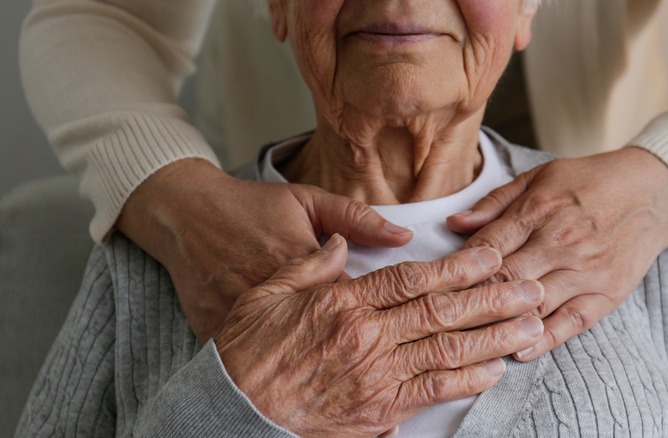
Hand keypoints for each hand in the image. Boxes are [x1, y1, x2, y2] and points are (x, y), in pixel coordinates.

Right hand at [117, 158, 412, 342]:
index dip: (377, 316)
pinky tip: (290, 373)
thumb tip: (404, 235)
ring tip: (332, 366)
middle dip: (353, 345)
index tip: (391, 323)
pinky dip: (270, 366)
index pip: (356, 300)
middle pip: (325, 332)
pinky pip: (249, 360)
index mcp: (306, 261)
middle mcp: (275, 292)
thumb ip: (357, 218)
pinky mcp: (216, 330)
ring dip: (315, 362)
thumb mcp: (308, 201)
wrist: (184, 214)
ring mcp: (242, 314)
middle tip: (366, 352)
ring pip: (288, 352)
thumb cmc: (251, 205)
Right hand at [215, 236, 544, 436]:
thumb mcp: (267, 292)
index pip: (412, 278)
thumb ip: (311, 265)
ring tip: (530, 324)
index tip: (490, 256)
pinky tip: (495, 368)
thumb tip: (344, 246)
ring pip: (446, 350)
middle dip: (493, 297)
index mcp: (342, 302)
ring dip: (493, 336)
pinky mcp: (378, 410)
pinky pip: (432, 392)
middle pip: (442, 311)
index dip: (458, 267)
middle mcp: (367, 336)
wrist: (235, 409)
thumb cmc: (248, 350)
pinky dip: (466, 380)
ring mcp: (376, 375)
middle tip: (530, 287)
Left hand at [447, 147, 667, 359]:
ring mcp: (587, 269)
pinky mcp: (608, 292)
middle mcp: (562, 240)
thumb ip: (494, 202)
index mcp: (540, 208)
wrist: (653, 191)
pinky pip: (571, 322)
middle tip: (440, 318)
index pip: (488, 245)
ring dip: (500, 322)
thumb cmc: (588, 182)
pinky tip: (518, 350)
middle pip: (505, 277)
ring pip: (534, 303)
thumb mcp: (539, 177)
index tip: (435, 284)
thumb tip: (454, 224)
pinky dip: (543, 339)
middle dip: (470, 299)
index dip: (457, 267)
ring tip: (468, 341)